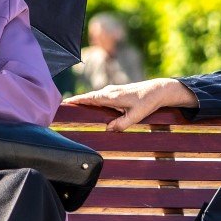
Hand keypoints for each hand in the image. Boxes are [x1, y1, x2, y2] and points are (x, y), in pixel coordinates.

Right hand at [68, 78, 196, 129]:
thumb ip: (122, 124)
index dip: (76, 100)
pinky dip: (91, 101)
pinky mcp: (116, 93)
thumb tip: (108, 129)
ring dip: (83, 101)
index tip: (64, 103)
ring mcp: (112, 91)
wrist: (158, 90)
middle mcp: (109, 92)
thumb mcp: (136, 115)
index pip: (89, 98)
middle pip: (88, 97)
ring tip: (72, 108)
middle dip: (76, 102)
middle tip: (62, 108)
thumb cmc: (147, 102)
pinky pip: (99, 97)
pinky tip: (89, 107)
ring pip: (94, 97)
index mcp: (111, 96)